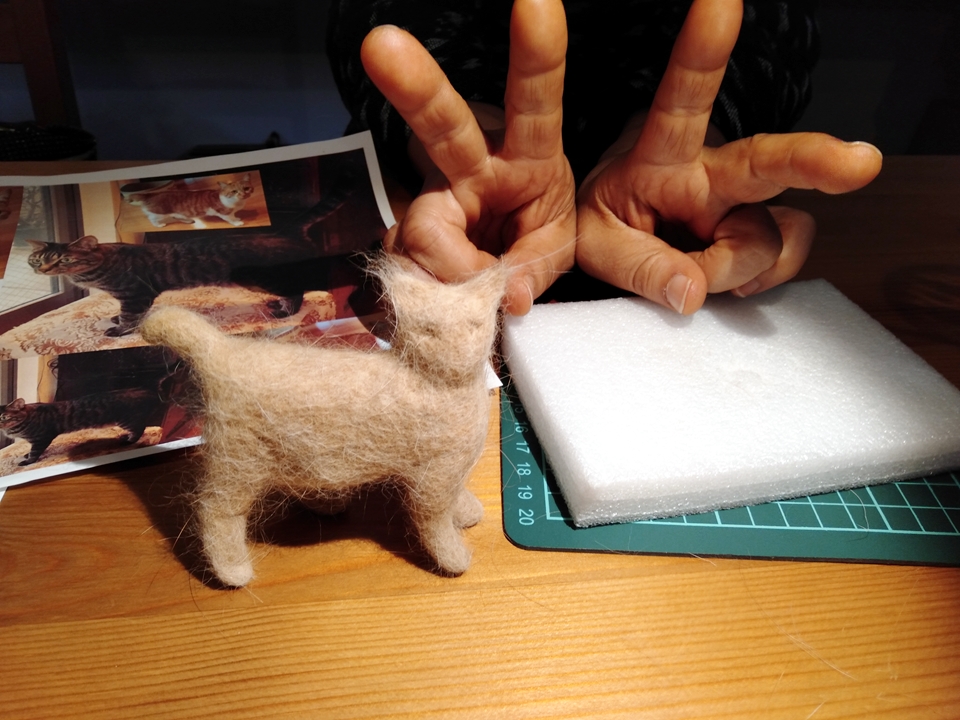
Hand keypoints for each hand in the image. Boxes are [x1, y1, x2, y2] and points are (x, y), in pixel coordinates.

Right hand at [360, 0, 575, 314]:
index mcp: (528, 151)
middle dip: (414, 83)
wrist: (500, 251)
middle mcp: (470, 160)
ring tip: (473, 298)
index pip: (534, 98)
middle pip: (441, 120)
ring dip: (449, 275)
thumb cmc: (536, 226)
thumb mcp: (556, 245)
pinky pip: (408, 270)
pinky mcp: (403, 233)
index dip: (537, 53)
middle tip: (382, 45)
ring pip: (418, 228)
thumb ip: (535, 265)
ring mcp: (430, 195)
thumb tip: (510, 296)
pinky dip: (432, 295)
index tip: (537, 0)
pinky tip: (447, 293)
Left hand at [575, 0, 882, 313]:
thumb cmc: (608, 221)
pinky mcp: (767, 230)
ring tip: (697, 272)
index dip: (703, 55)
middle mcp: (714, 170)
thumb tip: (692, 294)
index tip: (720, 2)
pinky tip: (732, 279)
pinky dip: (760, 279)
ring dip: (736, 269)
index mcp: (661, 156)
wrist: (624, 233)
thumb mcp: (596, 242)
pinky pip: (785, 258)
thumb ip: (637, 264)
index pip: (682, 101)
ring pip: (771, 237)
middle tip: (860, 164)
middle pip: (770, 158)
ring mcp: (746, 202)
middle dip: (815, 159)